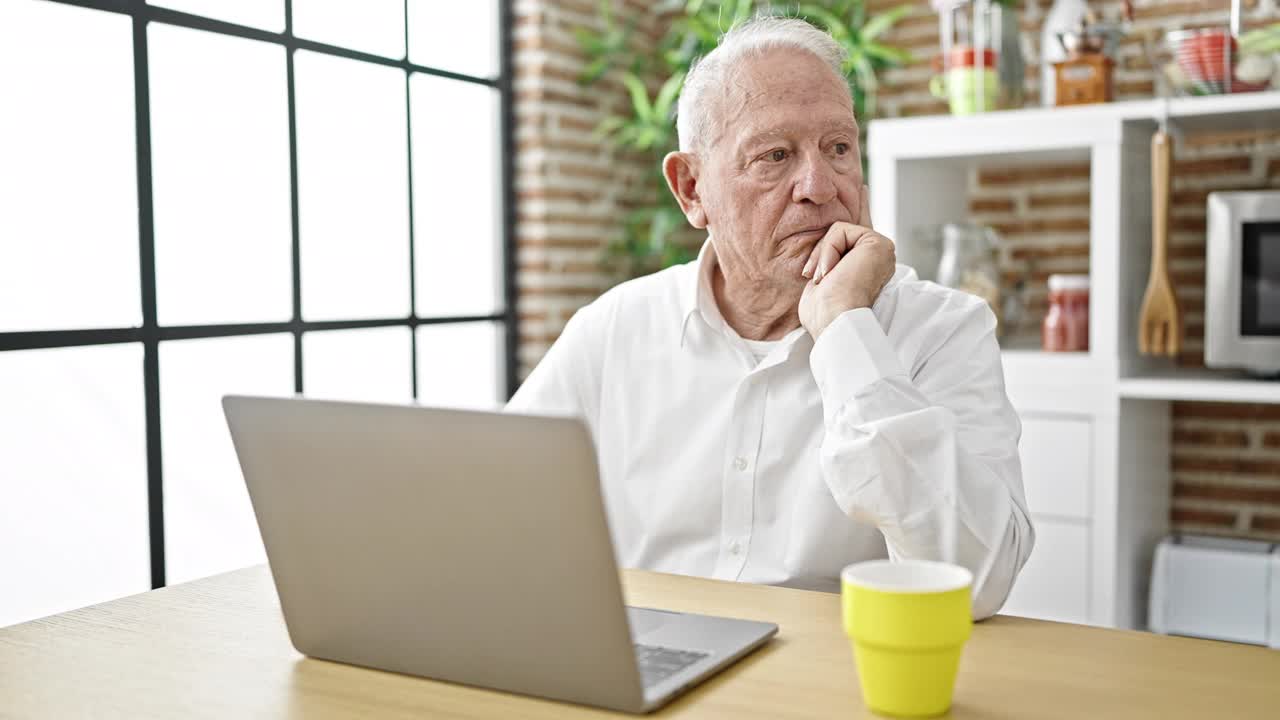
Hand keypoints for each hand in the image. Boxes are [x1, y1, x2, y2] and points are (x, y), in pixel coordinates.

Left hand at [798, 184, 895, 338]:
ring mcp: (882, 249)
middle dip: (822, 253)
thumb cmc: (824, 312)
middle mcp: (880, 256)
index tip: (863, 187)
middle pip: (842, 231)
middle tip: (819, 280)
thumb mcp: (823, 281)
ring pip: (838, 230)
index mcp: (868, 266)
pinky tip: (832, 272)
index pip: (860, 233)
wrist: (835, 321)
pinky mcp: (878, 243)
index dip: (862, 208)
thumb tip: (822, 243)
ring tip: (826, 279)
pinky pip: (840, 230)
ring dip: (823, 255)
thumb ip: (828, 259)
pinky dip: (828, 251)